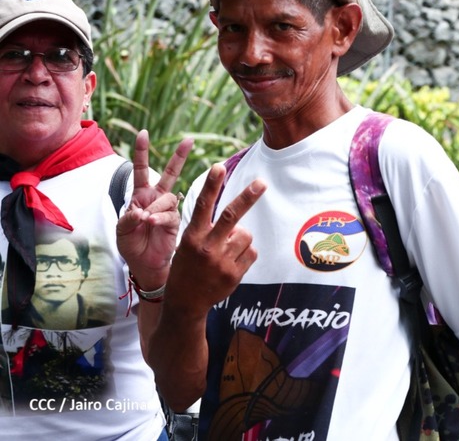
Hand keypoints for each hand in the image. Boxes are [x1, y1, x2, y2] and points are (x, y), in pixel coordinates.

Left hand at [116, 130, 192, 288]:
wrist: (145, 264)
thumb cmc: (131, 245)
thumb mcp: (122, 231)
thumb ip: (129, 218)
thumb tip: (143, 211)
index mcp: (140, 196)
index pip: (141, 170)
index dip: (142, 152)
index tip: (143, 133)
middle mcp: (156, 199)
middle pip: (169, 173)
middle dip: (179, 157)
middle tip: (189, 140)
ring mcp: (167, 209)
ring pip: (167, 197)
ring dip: (155, 207)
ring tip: (146, 221)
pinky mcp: (174, 221)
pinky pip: (169, 213)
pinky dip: (159, 217)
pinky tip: (151, 223)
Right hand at [165, 164, 265, 314]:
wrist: (185, 303)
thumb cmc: (187, 267)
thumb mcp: (188, 245)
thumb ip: (209, 231)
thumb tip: (238, 222)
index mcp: (192, 237)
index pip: (203, 206)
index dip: (211, 185)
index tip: (218, 167)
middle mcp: (207, 247)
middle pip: (231, 216)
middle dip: (247, 197)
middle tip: (262, 182)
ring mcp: (221, 262)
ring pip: (246, 235)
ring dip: (241, 239)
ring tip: (226, 251)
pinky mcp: (234, 275)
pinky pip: (251, 253)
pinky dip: (245, 254)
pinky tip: (231, 264)